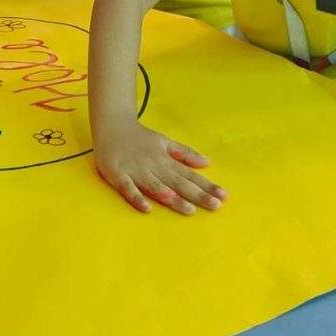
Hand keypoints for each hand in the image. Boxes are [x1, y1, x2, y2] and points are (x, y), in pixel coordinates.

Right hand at [94, 120, 226, 214]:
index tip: (223, 196)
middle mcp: (154, 166)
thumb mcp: (165, 142)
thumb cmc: (140, 138)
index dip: (206, 186)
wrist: (112, 125)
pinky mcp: (118, 174)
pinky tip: (147, 208)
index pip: (189, 175)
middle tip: (215, 206)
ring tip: (189, 210)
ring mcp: (136, 171)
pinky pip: (128, 188)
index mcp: (165, 160)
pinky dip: (137, 198)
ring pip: (156, 187)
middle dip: (197, 195)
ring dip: (172, 199)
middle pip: (178, 183)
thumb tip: (206, 162)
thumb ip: (184, 153)